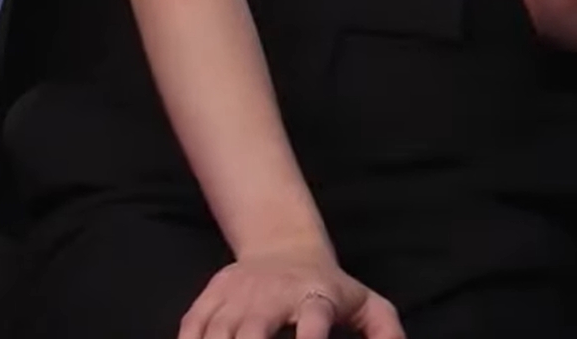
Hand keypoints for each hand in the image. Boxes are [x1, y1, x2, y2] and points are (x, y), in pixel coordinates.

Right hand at [178, 241, 405, 338]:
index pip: (313, 322)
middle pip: (250, 332)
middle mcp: (271, 297)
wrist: (284, 246)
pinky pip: (191, 327)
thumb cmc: (328, 288)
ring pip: (216, 333)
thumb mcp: (364, 303)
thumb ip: (385, 331)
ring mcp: (237, 296)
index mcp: (313, 298)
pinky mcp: (212, 296)